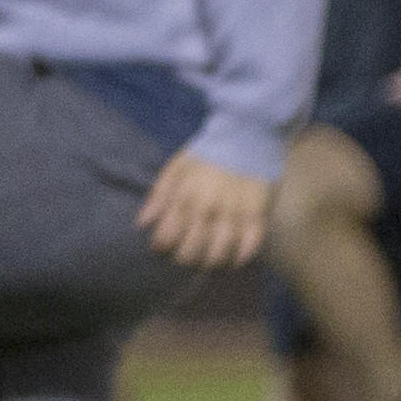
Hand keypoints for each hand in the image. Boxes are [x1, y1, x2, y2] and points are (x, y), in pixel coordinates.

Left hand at [137, 152, 272, 270]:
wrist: (247, 135)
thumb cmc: (208, 153)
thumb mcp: (176, 168)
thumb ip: (159, 195)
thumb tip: (143, 223)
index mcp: (184, 198)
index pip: (167, 238)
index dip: (162, 248)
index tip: (164, 248)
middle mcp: (207, 210)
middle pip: (192, 252)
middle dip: (186, 260)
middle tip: (187, 258)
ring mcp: (233, 213)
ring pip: (220, 253)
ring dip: (213, 264)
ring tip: (210, 264)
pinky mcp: (257, 213)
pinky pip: (251, 243)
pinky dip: (243, 256)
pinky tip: (236, 259)